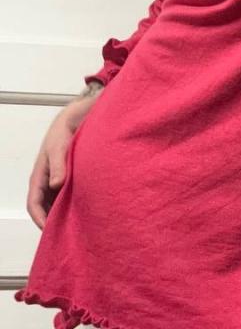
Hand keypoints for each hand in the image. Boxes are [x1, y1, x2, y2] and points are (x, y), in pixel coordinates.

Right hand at [26, 83, 102, 228]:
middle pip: (45, 208)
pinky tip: (88, 211)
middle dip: (53, 222)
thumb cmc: (63, 134)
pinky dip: (74, 205)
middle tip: (68, 236)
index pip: (34, 205)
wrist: (75, 121)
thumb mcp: (59, 148)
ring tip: (79, 227)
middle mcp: (47, 182)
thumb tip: (56, 184)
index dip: (40, 220)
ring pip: (57, 204)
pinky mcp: (70, 178)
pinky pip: (69, 196)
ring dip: (64, 215)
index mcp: (39, 177)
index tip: (51, 232)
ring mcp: (58, 181)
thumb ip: (58, 166)